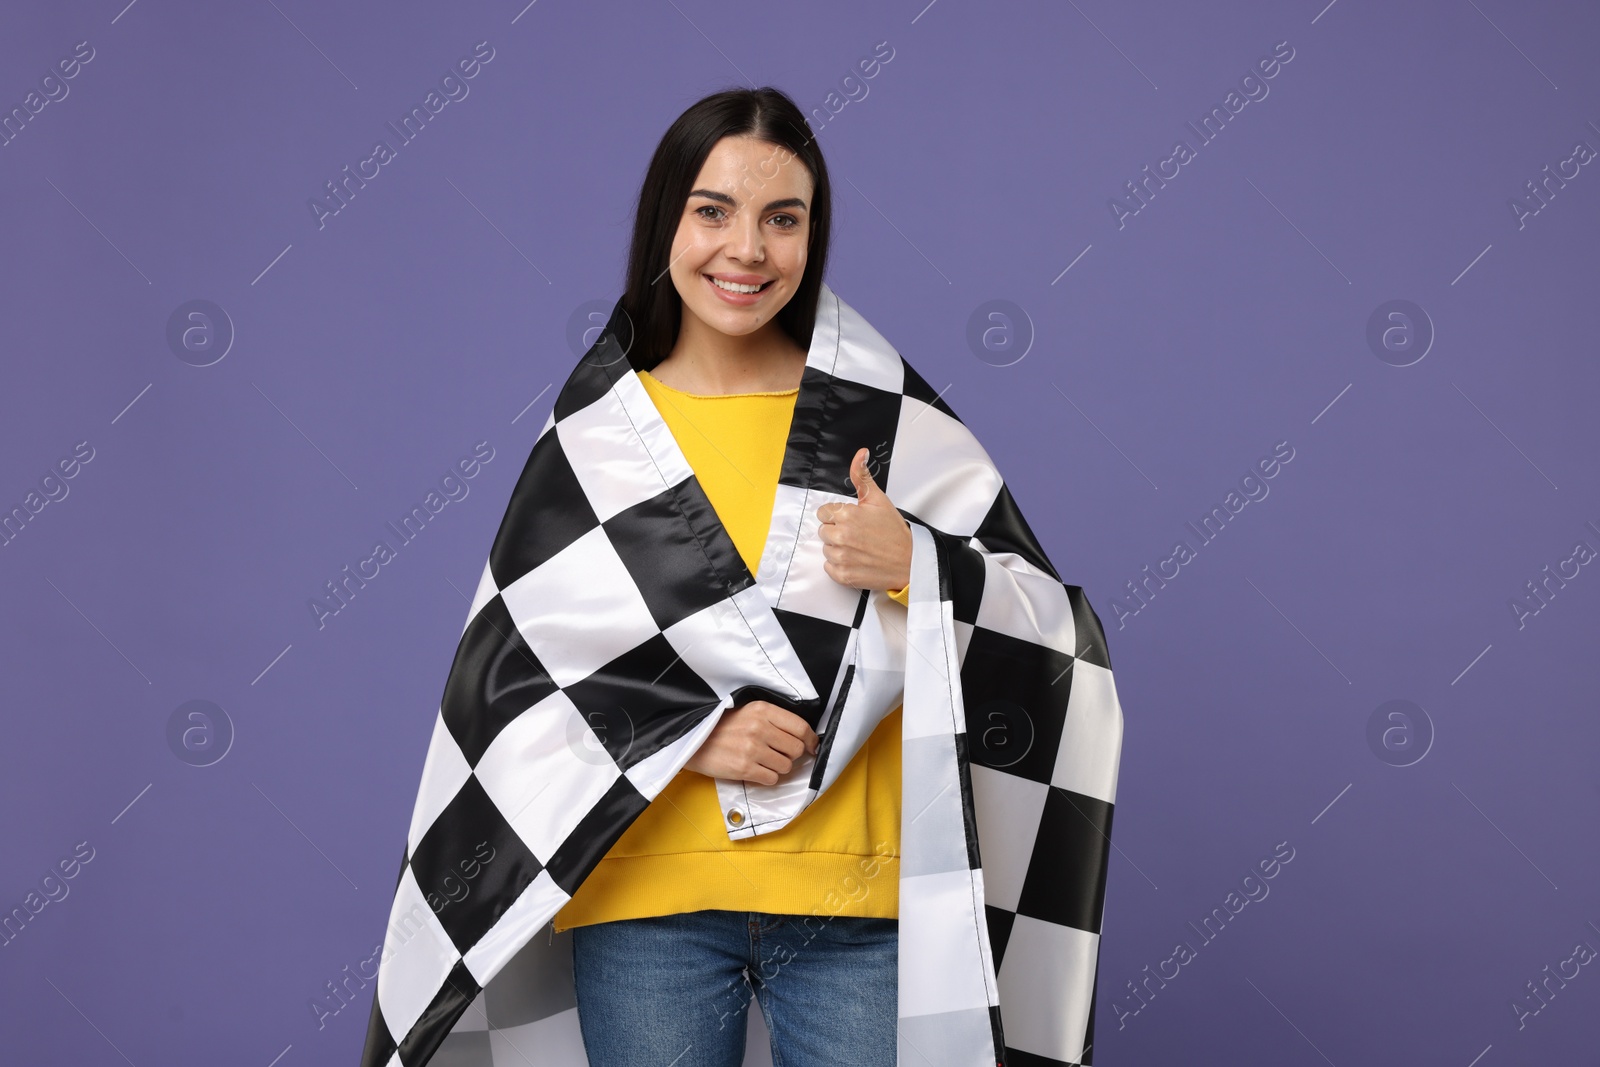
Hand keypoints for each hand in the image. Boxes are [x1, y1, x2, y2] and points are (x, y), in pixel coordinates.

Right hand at [685, 700, 819, 785]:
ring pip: (786, 766)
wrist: (693, 740)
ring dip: (779, 768)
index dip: (811, 740)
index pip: (800, 727)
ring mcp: (752, 748)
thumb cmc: (722, 727)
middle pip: (796, 749)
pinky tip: (756, 770)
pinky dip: (767, 777)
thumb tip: (804, 738)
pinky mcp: (744, 768)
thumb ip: (773, 720)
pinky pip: (772, 779)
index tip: (812, 746)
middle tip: (780, 754)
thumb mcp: (748, 712)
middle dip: (792, 755)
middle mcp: (759, 727)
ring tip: (764, 762)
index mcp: (762, 710)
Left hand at [815, 447, 911, 590]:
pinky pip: (829, 567)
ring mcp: (841, 557)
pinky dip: (840, 565)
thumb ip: (862, 476)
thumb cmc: (894, 532)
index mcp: (846, 515)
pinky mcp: (842, 575)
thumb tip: (860, 454)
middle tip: (858, 534)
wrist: (909, 562)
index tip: (852, 520)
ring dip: (838, 548)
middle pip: (823, 530)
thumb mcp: (878, 499)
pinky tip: (856, 560)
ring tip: (859, 547)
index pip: (823, 512)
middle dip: (837, 530)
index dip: (838, 515)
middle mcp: (841, 536)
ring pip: (826, 548)